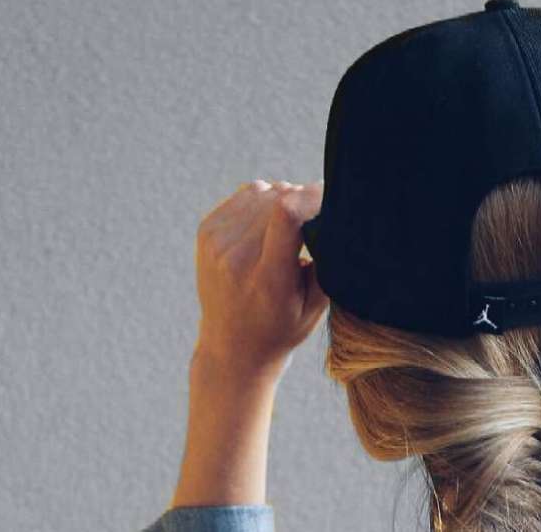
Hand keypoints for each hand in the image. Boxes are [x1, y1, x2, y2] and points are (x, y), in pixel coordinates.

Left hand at [193, 179, 328, 379]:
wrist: (232, 348)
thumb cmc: (283, 327)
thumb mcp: (316, 305)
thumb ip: (328, 260)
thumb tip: (333, 213)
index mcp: (269, 279)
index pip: (286, 215)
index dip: (312, 196)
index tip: (331, 196)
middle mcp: (237, 258)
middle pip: (280, 199)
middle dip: (303, 201)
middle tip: (314, 224)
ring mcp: (217, 243)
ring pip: (265, 191)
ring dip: (284, 200)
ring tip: (290, 230)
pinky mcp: (207, 231)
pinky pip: (247, 194)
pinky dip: (264, 201)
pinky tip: (269, 226)